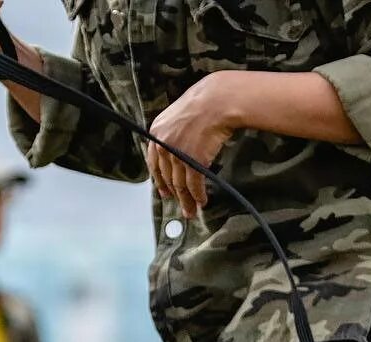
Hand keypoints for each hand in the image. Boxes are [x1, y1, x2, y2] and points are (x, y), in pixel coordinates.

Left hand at [148, 71, 244, 218]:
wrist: (217, 102)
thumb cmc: (204, 104)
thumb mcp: (178, 116)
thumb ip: (173, 134)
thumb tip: (179, 150)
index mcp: (156, 132)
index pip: (153, 162)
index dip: (159, 180)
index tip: (164, 192)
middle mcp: (163, 144)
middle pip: (167, 176)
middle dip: (174, 195)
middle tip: (180, 207)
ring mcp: (177, 153)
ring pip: (179, 184)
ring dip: (187, 200)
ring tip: (191, 210)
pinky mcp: (192, 161)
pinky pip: (194, 185)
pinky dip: (198, 195)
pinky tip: (202, 201)